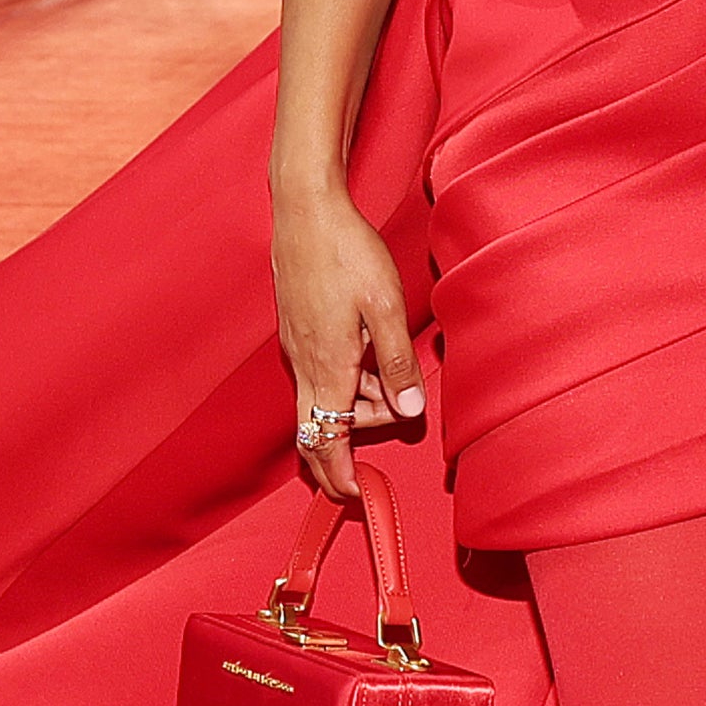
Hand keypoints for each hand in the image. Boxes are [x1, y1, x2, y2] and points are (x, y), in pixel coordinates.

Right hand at [271, 175, 422, 506]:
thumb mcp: (386, 307)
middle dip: (356, 435)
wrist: (304, 209)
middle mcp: (304, 364)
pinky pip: (318, 373)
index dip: (337, 474)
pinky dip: (344, 378)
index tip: (351, 495)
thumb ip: (396, 362)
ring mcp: (296, 347)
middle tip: (397, 407)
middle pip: (321, 427)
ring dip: (355, 401)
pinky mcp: (296, 330)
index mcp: (326, 367)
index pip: (326, 441)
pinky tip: (367, 349)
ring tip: (390, 369)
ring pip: (323, 398)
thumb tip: (409, 408)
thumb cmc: (347, 252)